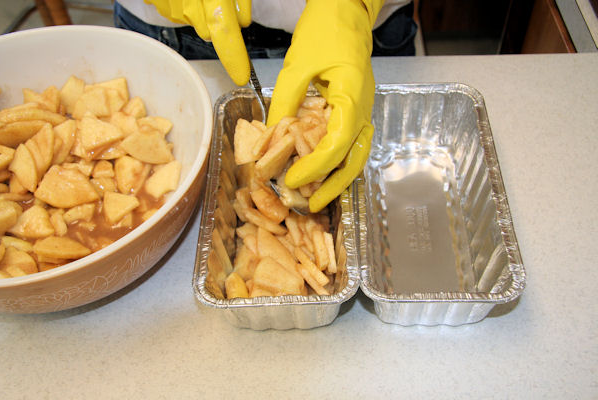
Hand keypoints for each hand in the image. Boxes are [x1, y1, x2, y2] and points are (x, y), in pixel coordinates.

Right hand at [145, 0, 251, 85]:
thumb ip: (239, 0)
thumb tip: (242, 21)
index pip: (225, 33)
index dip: (234, 58)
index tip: (241, 75)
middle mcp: (187, 6)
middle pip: (210, 31)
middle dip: (217, 22)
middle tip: (216, 0)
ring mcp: (168, 6)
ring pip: (192, 20)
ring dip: (198, 9)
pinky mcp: (155, 2)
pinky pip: (175, 10)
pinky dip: (181, 2)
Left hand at [267, 0, 383, 211]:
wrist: (347, 11)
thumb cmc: (325, 31)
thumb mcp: (297, 66)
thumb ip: (285, 103)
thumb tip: (272, 137)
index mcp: (352, 97)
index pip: (337, 143)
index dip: (315, 167)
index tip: (292, 180)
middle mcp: (363, 108)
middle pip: (355, 158)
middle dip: (334, 186)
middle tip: (311, 204)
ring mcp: (363, 110)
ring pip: (356, 153)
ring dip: (338, 178)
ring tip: (317, 196)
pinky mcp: (356, 109)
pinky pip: (350, 142)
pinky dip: (337, 161)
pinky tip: (321, 172)